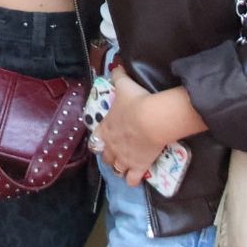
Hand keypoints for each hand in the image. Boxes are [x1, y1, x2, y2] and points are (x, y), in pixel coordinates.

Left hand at [96, 68, 166, 187]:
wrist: (151, 118)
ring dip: (118, 168)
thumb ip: (118, 76)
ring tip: (124, 167)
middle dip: (109, 156)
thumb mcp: (124, 85)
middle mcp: (111, 146)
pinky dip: (132, 180)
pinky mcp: (138, 167)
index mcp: (105, 129)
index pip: (95, 139)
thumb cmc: (136, 101)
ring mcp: (123, 158)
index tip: (103, 140)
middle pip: (105, 156)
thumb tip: (116, 66)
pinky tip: (135, 179)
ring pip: (116, 169)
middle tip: (116, 153)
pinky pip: (132, 180)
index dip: (98, 140)